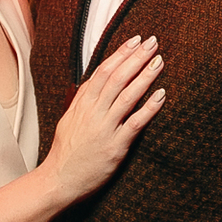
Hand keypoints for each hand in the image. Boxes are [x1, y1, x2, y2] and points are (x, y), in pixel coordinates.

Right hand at [41, 35, 165, 202]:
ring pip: (127, 96)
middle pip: (117, 78)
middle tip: (153, 43)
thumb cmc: (66, 152)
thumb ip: (82, 99)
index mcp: (82, 105)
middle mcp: (93, 113)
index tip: (135, 41)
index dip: (120, 54)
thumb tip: (94, 79)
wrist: (59, 180)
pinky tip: (161, 95)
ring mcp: (105, 129)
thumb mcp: (69, 120)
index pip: (103, 72)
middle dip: (136, 58)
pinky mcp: (115, 146)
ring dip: (145, 77)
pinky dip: (149, 108)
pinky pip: (135, 123)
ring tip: (159, 62)